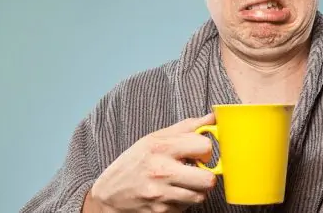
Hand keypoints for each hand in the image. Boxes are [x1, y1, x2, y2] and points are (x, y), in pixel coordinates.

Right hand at [86, 114, 217, 212]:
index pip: (204, 146)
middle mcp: (161, 171)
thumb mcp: (154, 138)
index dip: (206, 150)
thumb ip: (186, 128)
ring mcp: (161, 194)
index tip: (199, 153)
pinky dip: (182, 202)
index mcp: (161, 147)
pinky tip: (171, 193)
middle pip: (208, 179)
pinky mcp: (161, 212)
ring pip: (200, 196)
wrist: (109, 194)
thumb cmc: (134, 162)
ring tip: (183, 183)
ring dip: (196, 190)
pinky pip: (186, 207)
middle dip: (207, 176)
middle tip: (197, 172)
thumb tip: (212, 118)